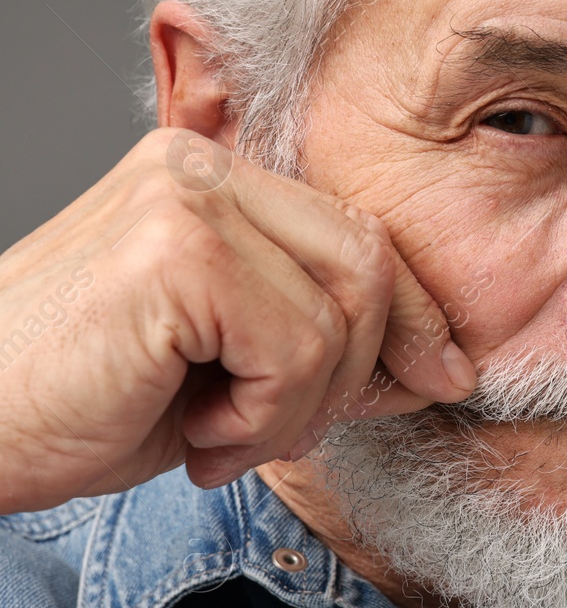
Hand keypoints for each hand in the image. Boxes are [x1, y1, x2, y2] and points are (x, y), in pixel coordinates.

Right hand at [0, 129, 476, 513]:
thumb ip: (322, 342)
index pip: (361, 235)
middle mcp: (201, 169)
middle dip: (363, 369)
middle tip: (285, 433)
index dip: (415, 314)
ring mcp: (186, 199)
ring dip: (298, 408)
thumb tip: (442, 362)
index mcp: (213, 179)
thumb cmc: (82, 402)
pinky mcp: (176, 251)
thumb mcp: (229, 366)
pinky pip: (296, 348)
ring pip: (338, 316)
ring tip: (221, 438)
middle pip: (368, 262)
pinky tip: (199, 434)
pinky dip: (265, 417)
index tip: (442, 376)